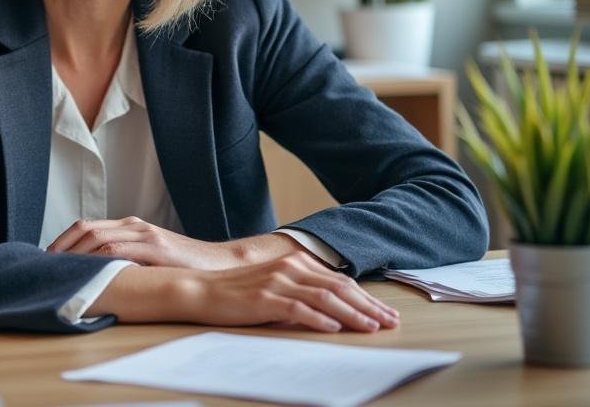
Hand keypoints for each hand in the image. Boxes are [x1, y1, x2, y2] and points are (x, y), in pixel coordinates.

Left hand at [47, 216, 301, 270]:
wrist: (219, 264)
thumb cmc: (182, 265)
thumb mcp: (148, 259)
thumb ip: (124, 259)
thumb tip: (92, 274)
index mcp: (129, 226)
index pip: (85, 227)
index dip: (61, 241)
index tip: (45, 259)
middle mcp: (134, 226)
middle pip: (85, 229)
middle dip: (61, 247)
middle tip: (44, 266)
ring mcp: (145, 235)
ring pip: (98, 238)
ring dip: (74, 254)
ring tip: (58, 271)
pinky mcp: (156, 248)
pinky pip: (119, 250)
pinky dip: (97, 259)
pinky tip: (86, 271)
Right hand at [89, 255, 399, 332]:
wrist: (200, 289)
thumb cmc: (236, 292)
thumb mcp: (273, 286)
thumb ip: (301, 291)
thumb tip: (332, 309)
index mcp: (294, 263)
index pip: (339, 280)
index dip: (365, 297)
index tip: (385, 313)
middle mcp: (290, 267)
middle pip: (339, 287)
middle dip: (368, 306)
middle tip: (390, 322)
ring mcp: (278, 281)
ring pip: (326, 297)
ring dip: (353, 314)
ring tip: (372, 328)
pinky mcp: (266, 297)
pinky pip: (300, 309)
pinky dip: (320, 319)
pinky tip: (335, 328)